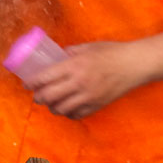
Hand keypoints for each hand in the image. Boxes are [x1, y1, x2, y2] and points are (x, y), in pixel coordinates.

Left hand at [26, 42, 149, 119]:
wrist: (135, 64)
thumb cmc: (111, 52)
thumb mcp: (87, 47)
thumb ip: (69, 53)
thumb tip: (55, 57)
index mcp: (74, 66)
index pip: (44, 78)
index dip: (31, 84)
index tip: (27, 84)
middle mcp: (79, 83)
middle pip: (48, 96)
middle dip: (38, 98)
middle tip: (36, 96)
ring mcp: (88, 96)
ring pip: (60, 109)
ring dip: (52, 108)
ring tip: (50, 104)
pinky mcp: (97, 105)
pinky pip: (76, 115)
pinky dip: (68, 113)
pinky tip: (67, 108)